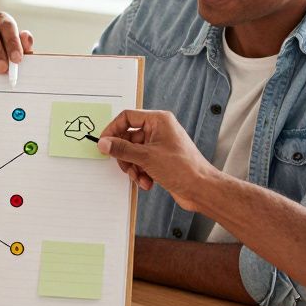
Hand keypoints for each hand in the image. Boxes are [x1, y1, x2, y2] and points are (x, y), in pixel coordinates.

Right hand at [95, 109, 215, 209]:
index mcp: (158, 120)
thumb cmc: (183, 168)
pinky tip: (147, 182)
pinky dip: (141, 173)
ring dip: (133, 167)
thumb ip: (121, 149)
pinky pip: (141, 163)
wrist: (201, 188)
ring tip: (140, 177)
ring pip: (133, 153)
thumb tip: (104, 143)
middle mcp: (159, 130)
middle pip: (128, 137)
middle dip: (125, 155)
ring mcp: (160, 145)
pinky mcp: (160, 160)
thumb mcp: (146, 157)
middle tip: (125, 166)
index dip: (113, 129)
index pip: (127, 117)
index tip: (104, 143)